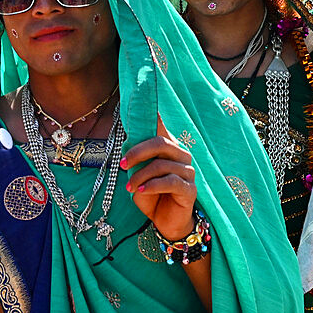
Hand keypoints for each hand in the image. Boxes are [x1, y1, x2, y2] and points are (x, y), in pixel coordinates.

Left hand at [120, 116, 196, 240]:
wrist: (165, 222)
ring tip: (130, 187)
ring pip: (161, 165)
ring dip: (141, 176)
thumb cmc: (150, 194)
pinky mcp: (190, 189)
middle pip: (160, 143)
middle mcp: (181, 154)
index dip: (153, 111)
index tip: (142, 90)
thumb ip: (136, 156)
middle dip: (137, 152)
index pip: (161, 124)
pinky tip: (141, 191)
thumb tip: (127, 138)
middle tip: (122, 164)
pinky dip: (151, 185)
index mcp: (167, 147)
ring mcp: (188, 171)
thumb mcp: (138, 173)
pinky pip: (170, 181)